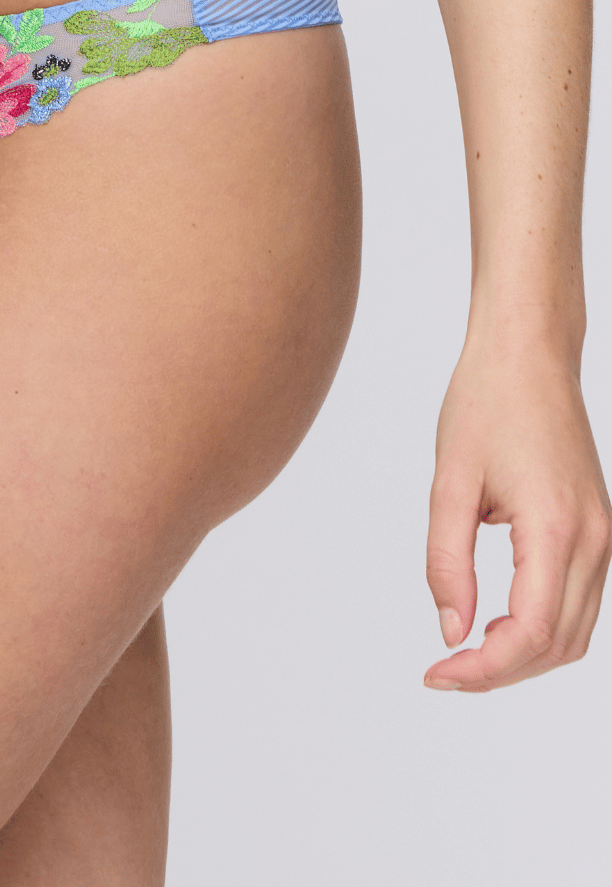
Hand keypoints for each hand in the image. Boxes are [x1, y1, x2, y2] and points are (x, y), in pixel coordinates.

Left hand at [424, 326, 610, 691]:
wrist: (527, 357)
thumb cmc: (485, 405)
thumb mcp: (449, 483)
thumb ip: (447, 562)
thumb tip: (452, 630)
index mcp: (557, 530)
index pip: (530, 633)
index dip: (483, 668)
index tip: (436, 673)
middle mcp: (594, 540)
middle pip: (557, 644)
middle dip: (500, 671)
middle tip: (443, 672)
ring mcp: (603, 536)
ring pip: (574, 631)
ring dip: (522, 654)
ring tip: (464, 652)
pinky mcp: (596, 529)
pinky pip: (578, 601)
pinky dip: (540, 626)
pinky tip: (494, 621)